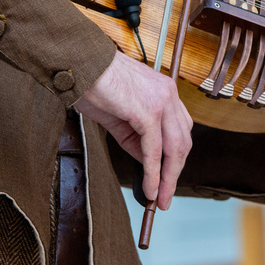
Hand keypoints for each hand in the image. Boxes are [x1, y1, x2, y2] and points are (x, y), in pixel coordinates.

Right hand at [74, 51, 192, 210]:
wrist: (80, 66)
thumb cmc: (95, 85)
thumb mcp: (121, 116)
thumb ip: (137, 138)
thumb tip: (148, 164)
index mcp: (166, 92)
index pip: (181, 130)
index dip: (176, 158)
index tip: (167, 178)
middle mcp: (169, 94)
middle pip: (183, 142)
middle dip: (175, 173)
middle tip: (165, 197)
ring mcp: (161, 102)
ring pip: (174, 148)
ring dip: (168, 178)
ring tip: (159, 198)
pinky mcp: (148, 111)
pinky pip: (155, 149)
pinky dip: (154, 172)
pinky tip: (150, 187)